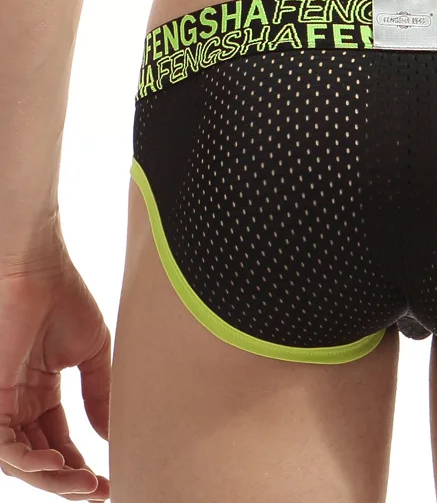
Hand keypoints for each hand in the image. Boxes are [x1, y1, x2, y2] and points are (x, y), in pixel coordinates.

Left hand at [0, 237, 111, 499]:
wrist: (40, 270)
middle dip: (68, 480)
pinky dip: (26, 459)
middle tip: (98, 491)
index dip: (82, 465)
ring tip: (82, 483)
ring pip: (19, 459)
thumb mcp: (92, 354)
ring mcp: (2, 403)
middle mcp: (18, 403)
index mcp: (41, 392)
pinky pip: (2, 443)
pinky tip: (54, 463)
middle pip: (40, 457)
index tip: (109, 481)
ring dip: (50, 476)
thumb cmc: (65, 299)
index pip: (58, 441)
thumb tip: (112, 434)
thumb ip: (99, 395)